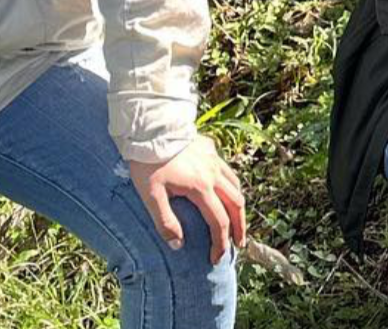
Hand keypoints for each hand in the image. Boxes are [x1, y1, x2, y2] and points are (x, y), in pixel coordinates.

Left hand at [128, 134, 245, 262]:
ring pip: (235, 185)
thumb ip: (165, 222)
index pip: (219, 221)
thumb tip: (178, 246)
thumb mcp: (150, 196)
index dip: (220, 243)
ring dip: (238, 206)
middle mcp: (213, 174)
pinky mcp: (210, 149)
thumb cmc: (147, 163)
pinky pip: (227, 170)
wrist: (151, 128)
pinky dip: (231, 184)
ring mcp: (214, 160)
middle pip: (236, 204)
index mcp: (201, 188)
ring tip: (236, 219)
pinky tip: (224, 188)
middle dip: (239, 226)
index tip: (216, 258)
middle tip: (238, 243)